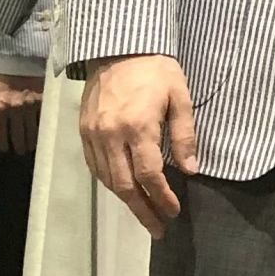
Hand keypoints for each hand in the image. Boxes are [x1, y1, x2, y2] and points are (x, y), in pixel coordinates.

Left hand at [0, 73, 45, 155]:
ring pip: (33, 133)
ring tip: (32, 147)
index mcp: (0, 107)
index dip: (3, 145)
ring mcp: (32, 106)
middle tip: (20, 151)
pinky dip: (45, 129)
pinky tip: (44, 134)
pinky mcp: (45, 101)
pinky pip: (45, 120)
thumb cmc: (6, 73)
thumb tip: (2, 125)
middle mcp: (15, 109)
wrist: (22, 55)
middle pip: (18, 137)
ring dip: (32, 143)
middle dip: (19, 147)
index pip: (0, 134)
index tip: (5, 149)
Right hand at [79, 55, 198, 237]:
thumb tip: (191, 170)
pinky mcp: (83, 131)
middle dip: (143, 210)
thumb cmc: (156, 70)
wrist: (118, 47)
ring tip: (144, 214)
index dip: (162, 197)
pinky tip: (124, 190)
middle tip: (158, 228)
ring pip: (107, 179)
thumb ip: (185, 135)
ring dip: (126, 200)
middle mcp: (111, 135)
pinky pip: (95, 166)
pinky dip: (109, 183)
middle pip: (124, 185)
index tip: (174, 212)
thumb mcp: (180, 97)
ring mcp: (93, 134)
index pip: (149, 174)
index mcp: (138, 126)